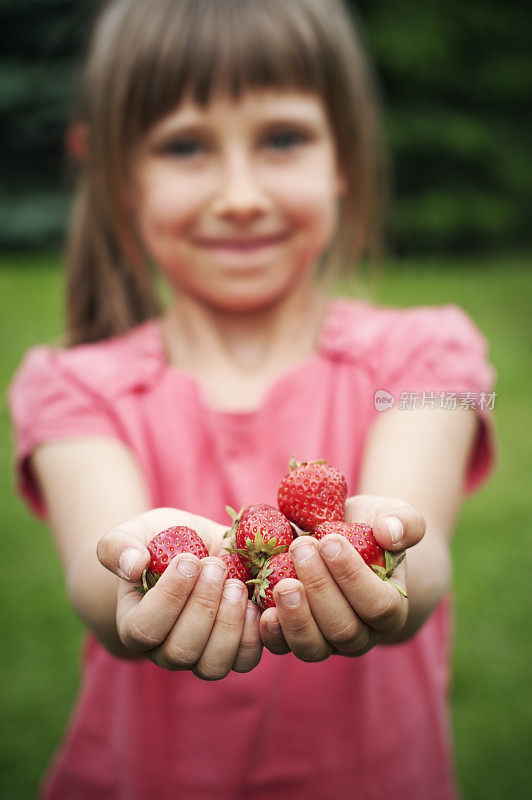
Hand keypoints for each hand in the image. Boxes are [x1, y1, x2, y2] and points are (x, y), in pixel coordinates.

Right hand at [97, 507, 262, 677]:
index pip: (145, 629)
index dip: (169, 597)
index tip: (188, 560)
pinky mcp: (234, 652)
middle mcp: (165, 650)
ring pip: (213, 665)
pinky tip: (253, 601)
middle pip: (181, 651)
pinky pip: (244, 661)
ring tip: (236, 584)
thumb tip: (132, 566)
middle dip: (202, 606)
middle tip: (215, 567)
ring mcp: (200, 656)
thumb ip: (119, 547)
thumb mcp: (134, 533)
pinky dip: (253, 634)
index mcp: (134, 625)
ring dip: (228, 623)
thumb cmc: (160, 540)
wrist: (196, 546)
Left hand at [259, 495, 424, 659]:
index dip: (353, 576)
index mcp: (391, 609)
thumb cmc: (369, 527)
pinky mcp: (294, 639)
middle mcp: (361, 635)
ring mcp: (326, 642)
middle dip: (320, 588)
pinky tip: (260, 606)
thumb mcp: (392, 515)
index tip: (330, 540)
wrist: (341, 540)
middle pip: (343, 628)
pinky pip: (283, 647)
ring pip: (313, 646)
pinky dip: (271, 631)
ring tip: (282, 582)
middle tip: (301, 548)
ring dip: (295, 616)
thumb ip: (404, 522)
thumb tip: (390, 534)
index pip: (378, 605)